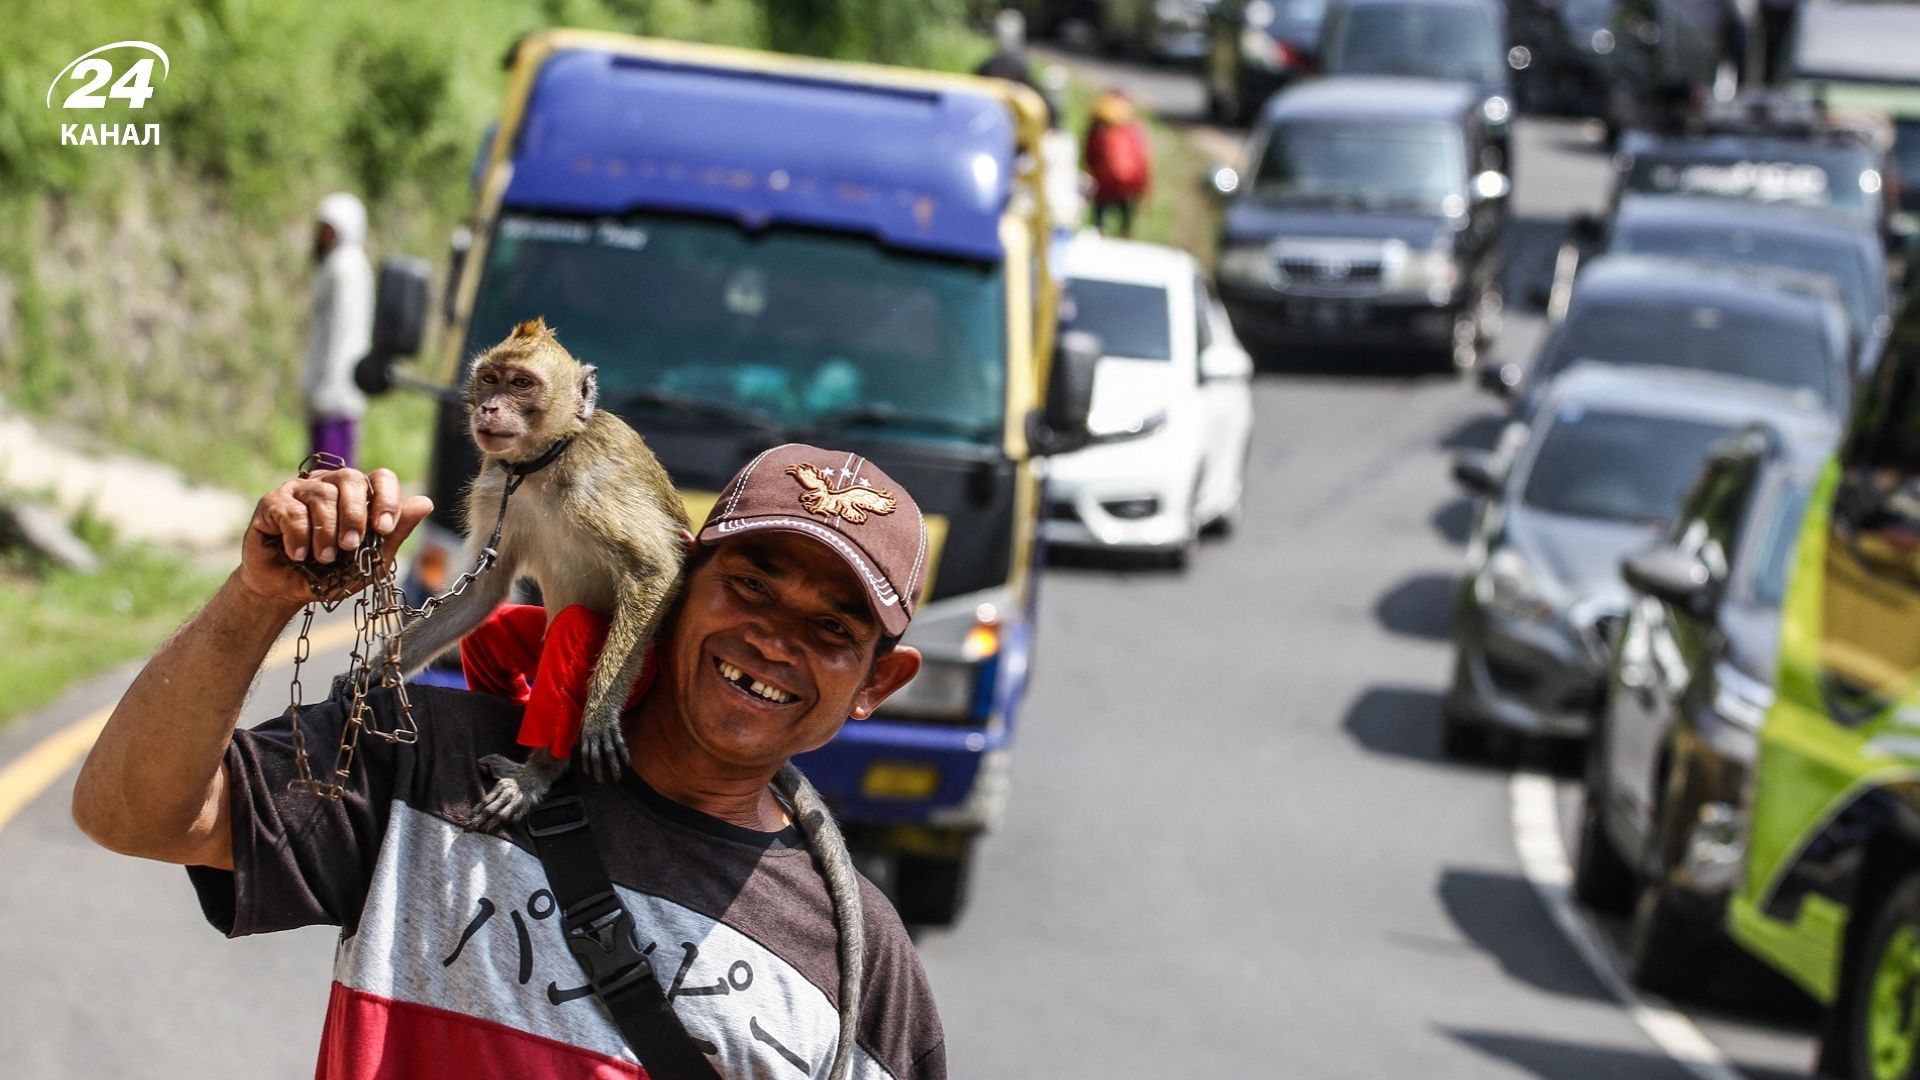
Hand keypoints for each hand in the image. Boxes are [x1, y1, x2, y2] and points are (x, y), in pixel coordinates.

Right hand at [239, 467, 432, 606]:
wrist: (286, 591)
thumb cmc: (331, 575)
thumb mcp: (370, 561)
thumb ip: (395, 533)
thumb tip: (425, 502)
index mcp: (358, 496)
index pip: (381, 477)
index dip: (386, 499)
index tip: (383, 529)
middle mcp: (330, 485)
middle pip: (351, 478)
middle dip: (355, 514)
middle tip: (350, 546)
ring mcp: (300, 490)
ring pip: (322, 494)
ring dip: (326, 532)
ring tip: (324, 558)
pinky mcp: (273, 502)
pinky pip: (291, 510)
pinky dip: (299, 536)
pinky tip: (299, 555)